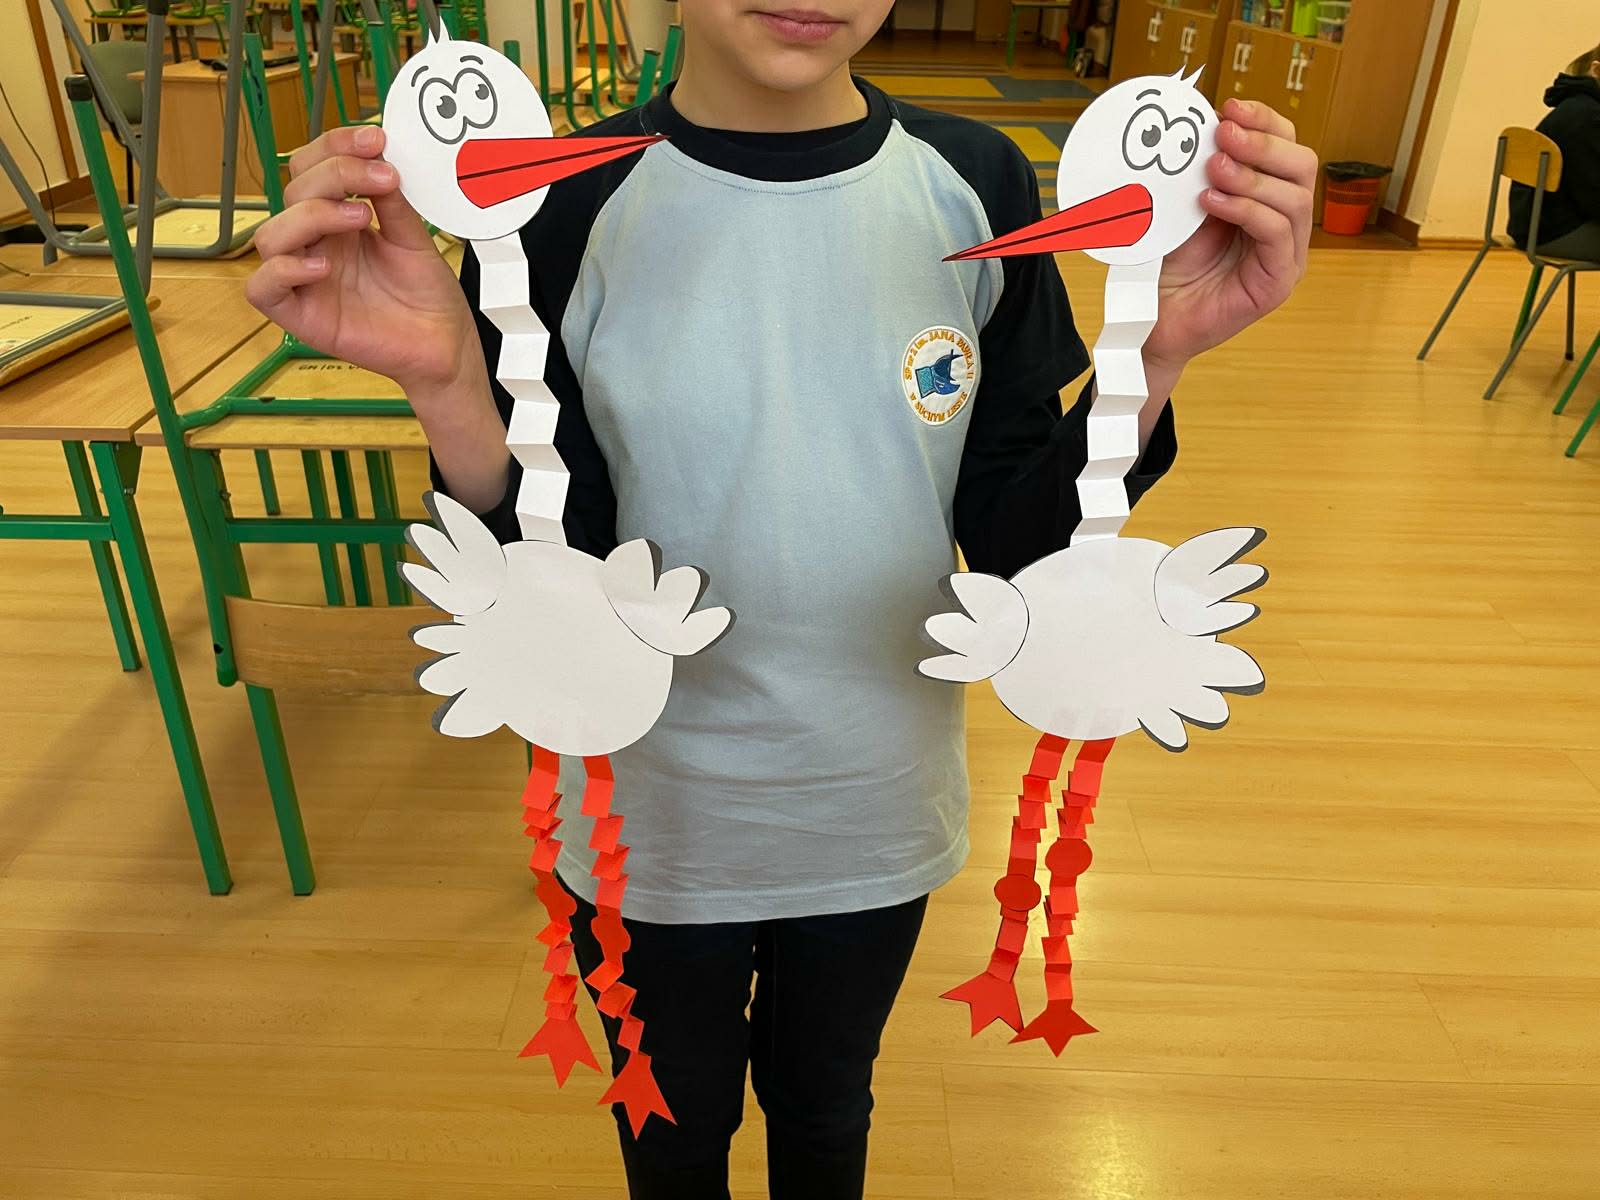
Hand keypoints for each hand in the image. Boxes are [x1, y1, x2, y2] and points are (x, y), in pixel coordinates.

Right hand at [244, 125, 480, 393]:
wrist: (444, 345)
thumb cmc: (428, 296)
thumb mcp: (415, 238)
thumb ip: (392, 201)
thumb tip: (377, 156)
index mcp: (338, 219)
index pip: (311, 168)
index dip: (334, 146)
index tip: (374, 139)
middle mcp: (316, 243)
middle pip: (292, 192)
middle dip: (335, 174)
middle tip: (380, 178)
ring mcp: (305, 278)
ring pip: (270, 234)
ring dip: (312, 216)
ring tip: (362, 220)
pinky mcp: (301, 316)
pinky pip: (262, 288)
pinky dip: (285, 270)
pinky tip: (325, 266)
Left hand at [1142, 98, 1316, 382]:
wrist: (1151, 320)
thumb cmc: (1168, 263)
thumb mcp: (1183, 204)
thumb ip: (1199, 168)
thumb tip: (1202, 122)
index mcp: (1269, 198)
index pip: (1286, 146)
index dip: (1264, 121)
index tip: (1228, 106)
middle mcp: (1286, 224)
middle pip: (1302, 165)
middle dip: (1263, 143)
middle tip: (1223, 134)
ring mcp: (1287, 254)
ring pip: (1295, 198)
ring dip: (1252, 176)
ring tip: (1212, 169)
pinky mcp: (1277, 281)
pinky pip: (1277, 233)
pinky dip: (1247, 210)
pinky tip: (1212, 201)